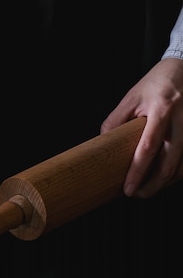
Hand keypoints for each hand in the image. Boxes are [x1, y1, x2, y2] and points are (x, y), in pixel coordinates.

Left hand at [100, 57, 182, 197]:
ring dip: (166, 182)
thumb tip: (103, 144)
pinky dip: (178, 173)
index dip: (137, 172)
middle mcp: (181, 120)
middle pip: (169, 165)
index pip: (148, 149)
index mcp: (162, 110)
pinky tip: (166, 177)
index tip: (128, 189)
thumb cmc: (157, 82)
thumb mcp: (132, 97)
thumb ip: (116, 120)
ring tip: (150, 187)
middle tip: (138, 195)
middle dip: (153, 186)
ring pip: (182, 166)